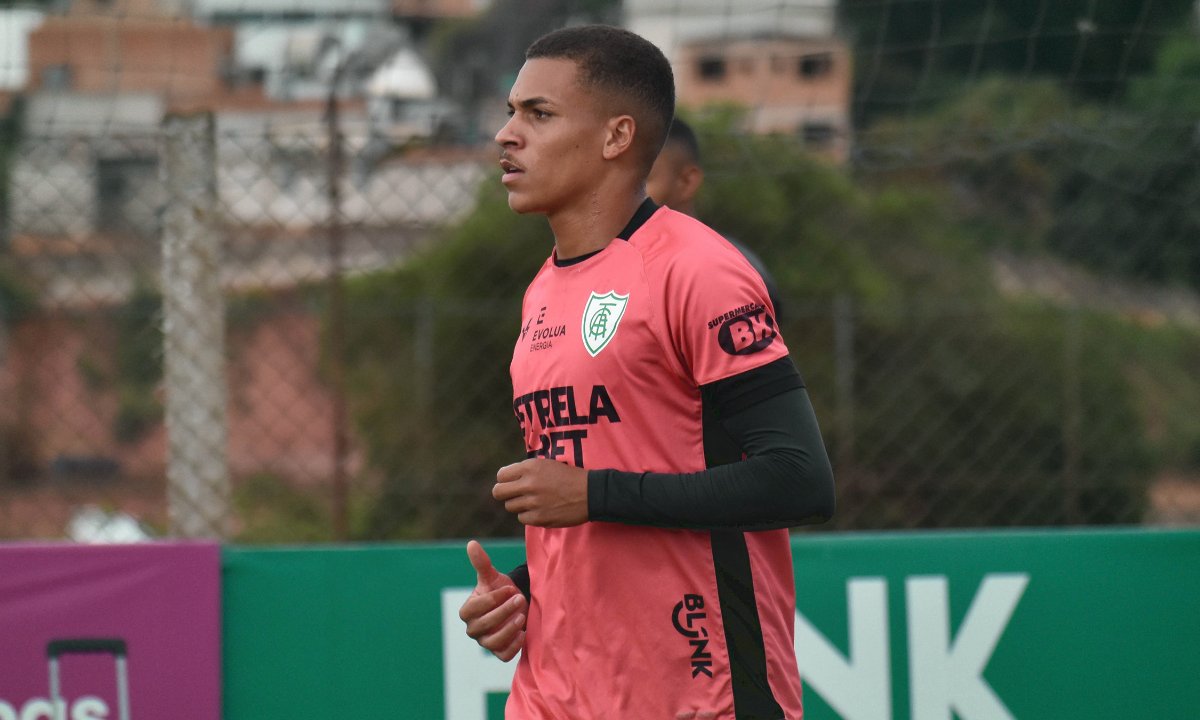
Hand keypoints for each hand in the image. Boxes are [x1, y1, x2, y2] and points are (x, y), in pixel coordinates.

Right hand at [458, 540, 525, 661]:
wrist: (517, 604)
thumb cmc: (501, 590)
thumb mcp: (492, 576)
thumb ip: (482, 563)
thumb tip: (471, 544)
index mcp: (467, 611)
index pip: (473, 609)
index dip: (491, 599)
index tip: (508, 589)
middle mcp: (473, 629)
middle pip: (484, 625)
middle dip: (503, 611)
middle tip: (520, 599)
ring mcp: (486, 642)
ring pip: (493, 642)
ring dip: (509, 629)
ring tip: (522, 616)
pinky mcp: (500, 653)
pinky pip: (504, 655)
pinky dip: (514, 646)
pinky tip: (524, 633)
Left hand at [493, 458, 588, 526]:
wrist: (591, 493)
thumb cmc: (569, 477)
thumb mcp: (547, 465)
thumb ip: (526, 470)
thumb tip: (507, 478)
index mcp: (530, 467)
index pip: (501, 475)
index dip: (505, 480)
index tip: (512, 482)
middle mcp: (529, 484)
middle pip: (498, 492)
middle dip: (505, 493)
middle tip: (515, 494)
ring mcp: (533, 502)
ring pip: (510, 506)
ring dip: (519, 504)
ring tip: (533, 501)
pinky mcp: (539, 518)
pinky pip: (522, 518)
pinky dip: (529, 515)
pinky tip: (541, 509)